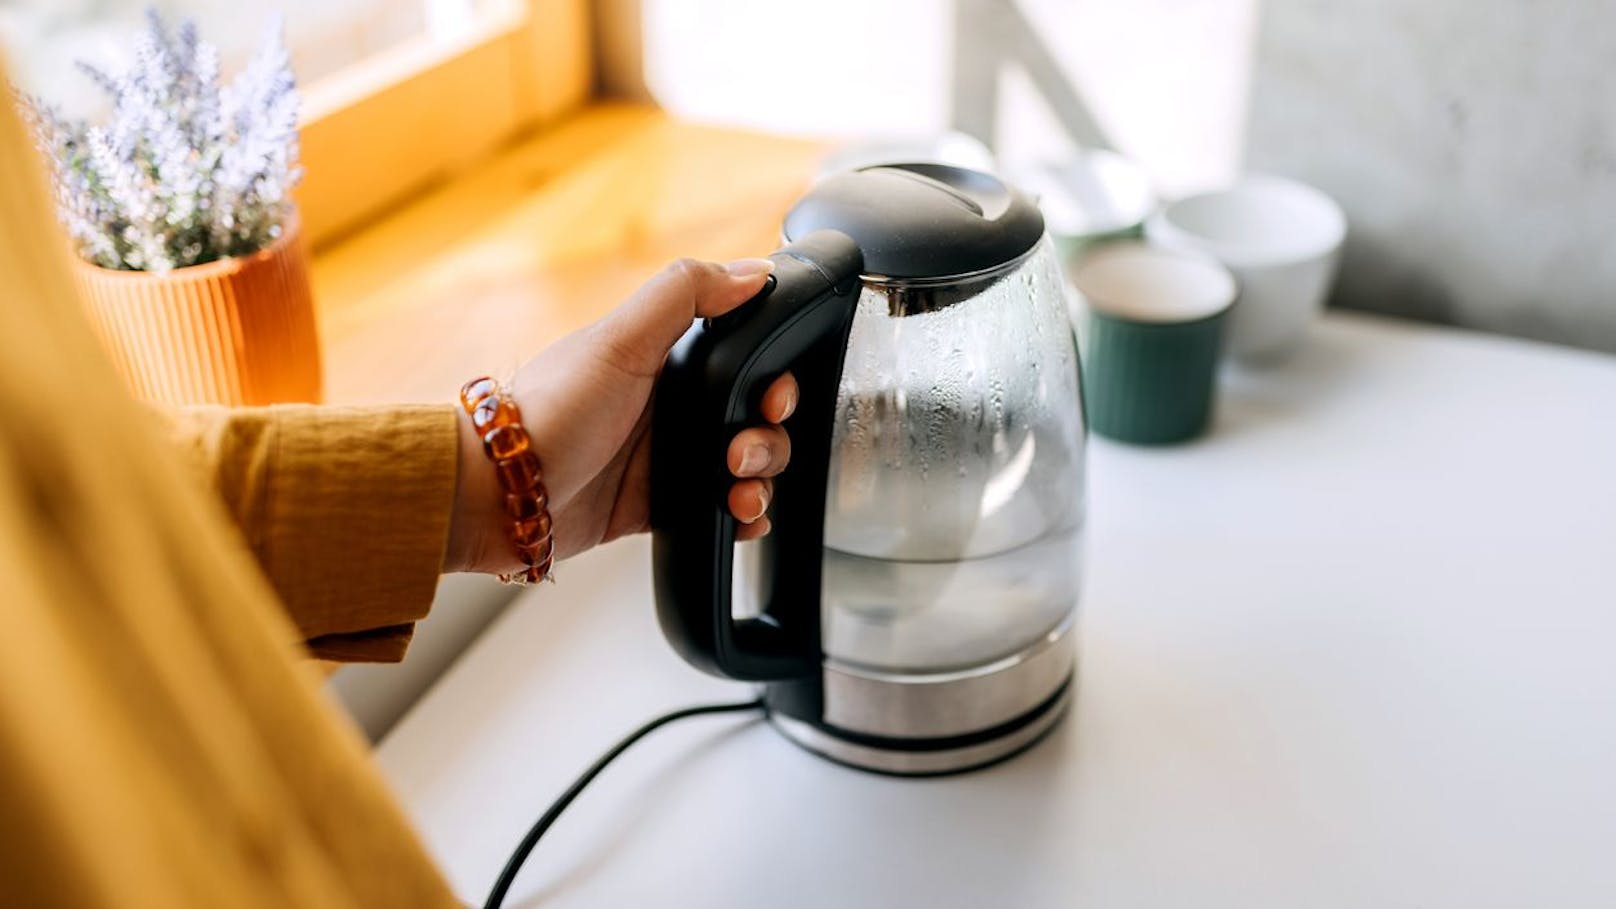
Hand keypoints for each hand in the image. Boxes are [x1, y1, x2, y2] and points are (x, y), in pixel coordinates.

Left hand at [445, 257, 796, 573]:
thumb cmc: (550, 412)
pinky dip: (743, 516)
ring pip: (746, 467)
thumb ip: (684, 294)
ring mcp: (667, 458)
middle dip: (767, 438)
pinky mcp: (660, 506)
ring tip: (737, 490)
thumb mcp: (618, 339)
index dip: (772, 378)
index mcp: (665, 360)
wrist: (499, 495)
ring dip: (759, 479)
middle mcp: (671, 407)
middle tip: (740, 451)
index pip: (744, 360)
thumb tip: (754, 272)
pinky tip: (739, 516)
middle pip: (755, 418)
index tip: (772, 396)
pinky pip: (721, 510)